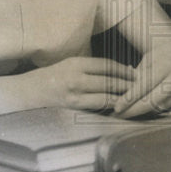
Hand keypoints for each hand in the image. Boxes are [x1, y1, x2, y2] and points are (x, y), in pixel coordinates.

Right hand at [20, 57, 135, 112]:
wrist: (29, 91)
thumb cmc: (54, 76)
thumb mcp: (71, 64)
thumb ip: (92, 67)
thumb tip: (121, 69)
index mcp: (76, 63)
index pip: (106, 65)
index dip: (123, 70)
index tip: (135, 73)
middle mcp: (75, 77)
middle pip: (108, 80)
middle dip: (127, 84)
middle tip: (141, 86)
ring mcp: (74, 94)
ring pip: (105, 96)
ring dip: (121, 97)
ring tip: (133, 98)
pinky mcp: (72, 107)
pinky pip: (97, 107)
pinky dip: (110, 107)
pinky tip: (118, 107)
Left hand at [112, 38, 170, 118]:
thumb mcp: (154, 54)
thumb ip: (141, 71)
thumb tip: (126, 87)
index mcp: (165, 65)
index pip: (144, 85)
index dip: (130, 98)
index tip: (117, 107)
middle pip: (152, 101)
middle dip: (133, 111)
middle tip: (118, 116)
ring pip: (158, 107)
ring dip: (142, 111)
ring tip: (127, 112)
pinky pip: (165, 107)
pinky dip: (153, 109)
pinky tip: (143, 107)